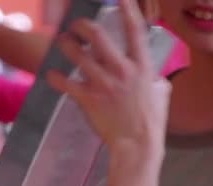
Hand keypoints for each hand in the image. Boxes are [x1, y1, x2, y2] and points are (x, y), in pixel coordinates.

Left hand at [47, 0, 170, 150]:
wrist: (137, 145)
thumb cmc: (150, 122)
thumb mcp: (161, 95)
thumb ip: (155, 80)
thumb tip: (155, 78)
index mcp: (142, 67)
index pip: (135, 31)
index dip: (127, 10)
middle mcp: (122, 71)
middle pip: (98, 36)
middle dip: (83, 26)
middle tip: (75, 25)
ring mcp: (104, 84)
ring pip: (78, 56)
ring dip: (66, 45)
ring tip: (61, 42)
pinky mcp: (88, 99)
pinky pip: (66, 83)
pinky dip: (55, 77)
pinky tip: (51, 74)